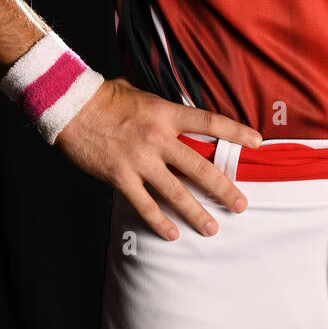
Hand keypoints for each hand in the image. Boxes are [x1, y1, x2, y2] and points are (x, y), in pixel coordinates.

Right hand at [53, 77, 261, 240]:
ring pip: (176, 192)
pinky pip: (145, 204)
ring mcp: (139, 160)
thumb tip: (180, 116)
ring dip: (197, 212)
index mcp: (166, 113)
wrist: (70, 106)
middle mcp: (158, 138)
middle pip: (200, 167)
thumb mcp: (141, 94)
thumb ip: (164, 109)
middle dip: (224, 188)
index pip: (209, 122)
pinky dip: (160, 221)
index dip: (236, 132)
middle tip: (241, 205)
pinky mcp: (120, 177)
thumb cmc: (105, 96)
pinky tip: (173, 233)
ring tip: (212, 228)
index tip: (257, 141)